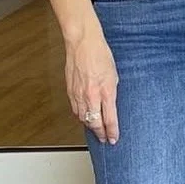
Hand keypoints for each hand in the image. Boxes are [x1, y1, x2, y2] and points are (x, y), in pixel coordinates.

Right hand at [66, 29, 119, 144]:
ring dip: (90, 126)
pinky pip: (75, 109)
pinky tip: (85, 117)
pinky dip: (81, 116)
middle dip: (100, 134)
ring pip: (83, 118)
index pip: (109, 119)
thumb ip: (111, 93)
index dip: (112, 132)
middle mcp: (91, 96)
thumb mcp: (114, 76)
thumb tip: (110, 106)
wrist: (83, 43)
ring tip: (96, 130)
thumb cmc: (101, 55)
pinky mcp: (70, 91)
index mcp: (106, 92)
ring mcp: (78, 94)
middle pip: (94, 123)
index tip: (114, 139)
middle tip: (105, 139)